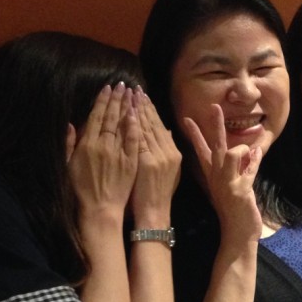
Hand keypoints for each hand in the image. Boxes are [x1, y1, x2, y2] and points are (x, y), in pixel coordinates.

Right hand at [69, 83, 138, 223]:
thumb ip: (69, 144)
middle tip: (122, 84)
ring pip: (124, 125)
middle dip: (117, 99)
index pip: (96, 117)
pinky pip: (134, 140)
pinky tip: (137, 114)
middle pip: (111, 117)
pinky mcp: (131, 162)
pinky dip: (135, 126)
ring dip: (128, 107)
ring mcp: (119, 153)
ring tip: (132, 92)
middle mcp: (103, 145)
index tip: (107, 88)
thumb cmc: (81, 189)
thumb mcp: (68, 166)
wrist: (100, 209)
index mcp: (87, 144)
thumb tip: (71, 124)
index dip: (102, 101)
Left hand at [130, 87, 180, 223]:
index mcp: (172, 152)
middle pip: (154, 123)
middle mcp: (168, 151)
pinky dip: (134, 124)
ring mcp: (159, 156)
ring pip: (147, 127)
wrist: (155, 213)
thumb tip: (165, 131)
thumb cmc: (156, 195)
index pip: (159, 126)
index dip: (150, 110)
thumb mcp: (167, 171)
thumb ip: (166, 150)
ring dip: (138, 109)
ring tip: (130, 94)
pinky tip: (128, 112)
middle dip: (143, 104)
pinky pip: (140, 139)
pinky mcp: (148, 162)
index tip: (142, 95)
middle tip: (134, 88)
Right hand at [182, 104, 261, 242]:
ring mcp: (226, 182)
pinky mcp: (238, 189)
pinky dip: (253, 160)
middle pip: (214, 144)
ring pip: (229, 152)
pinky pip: (246, 167)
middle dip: (214, 124)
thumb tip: (253, 150)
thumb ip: (245, 167)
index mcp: (213, 174)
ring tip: (252, 151)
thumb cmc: (237, 211)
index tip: (187, 119)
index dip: (195, 134)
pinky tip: (257, 152)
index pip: (201, 149)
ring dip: (241, 148)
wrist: (237, 234)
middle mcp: (216, 176)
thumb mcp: (240, 185)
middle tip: (214, 105)